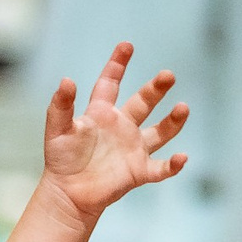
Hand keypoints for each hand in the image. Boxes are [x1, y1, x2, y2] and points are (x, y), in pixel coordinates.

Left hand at [41, 42, 189, 222]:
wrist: (66, 195)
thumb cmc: (61, 161)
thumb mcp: (57, 131)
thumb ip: (60, 106)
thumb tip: (67, 80)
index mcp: (102, 113)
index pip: (110, 84)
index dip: (117, 65)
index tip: (126, 46)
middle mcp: (122, 127)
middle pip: (144, 102)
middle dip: (156, 88)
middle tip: (168, 75)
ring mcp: (133, 148)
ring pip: (160, 131)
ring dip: (173, 121)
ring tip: (183, 108)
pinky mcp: (138, 171)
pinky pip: (161, 168)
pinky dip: (172, 165)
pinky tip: (181, 158)